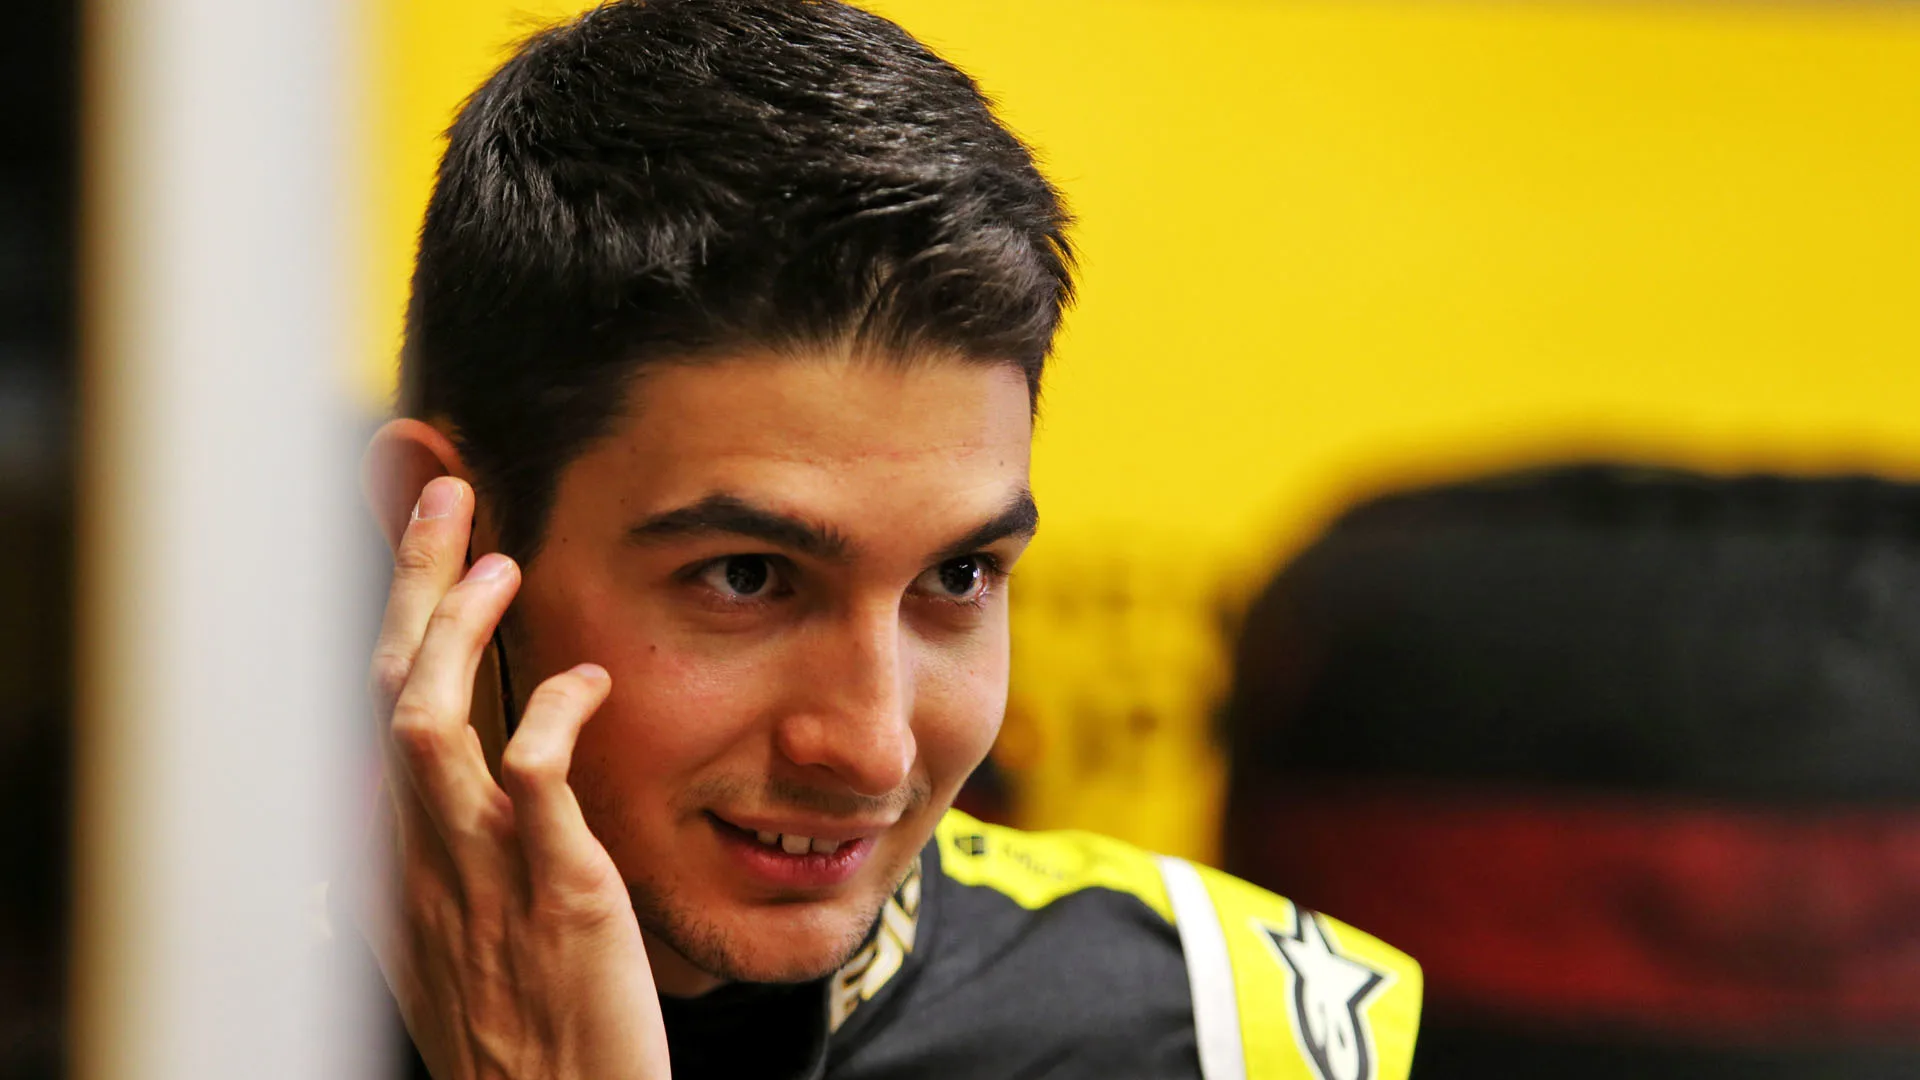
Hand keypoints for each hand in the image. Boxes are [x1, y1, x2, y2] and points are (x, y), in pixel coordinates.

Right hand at [358, 476, 670, 1079]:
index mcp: (399, 861)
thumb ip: (441, 856)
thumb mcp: (455, 938)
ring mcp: (480, 873)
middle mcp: (421, 858)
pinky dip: (551, 715)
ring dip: (457, 629)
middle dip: (410, 584)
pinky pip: (533, 782)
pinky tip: (586, 681)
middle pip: (388, 690)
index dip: (398, 620)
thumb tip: (422, 788)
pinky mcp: (557, 893)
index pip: (380, 710)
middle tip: (448, 496)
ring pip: (428, 722)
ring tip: (498, 561)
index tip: (427, 548)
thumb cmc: (522, 1033)